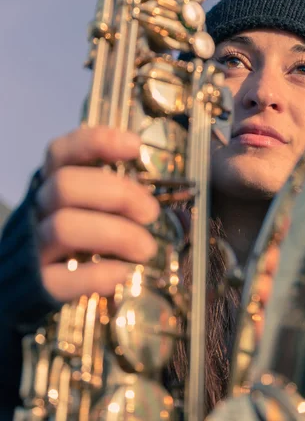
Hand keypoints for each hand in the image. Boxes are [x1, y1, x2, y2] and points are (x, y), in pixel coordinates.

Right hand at [35, 126, 159, 301]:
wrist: (27, 285)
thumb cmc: (73, 238)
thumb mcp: (85, 206)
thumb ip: (109, 194)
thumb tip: (154, 193)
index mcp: (51, 184)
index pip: (61, 151)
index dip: (97, 142)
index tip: (135, 146)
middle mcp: (38, 210)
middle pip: (65, 185)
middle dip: (117, 194)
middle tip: (151, 212)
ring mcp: (33, 247)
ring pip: (64, 227)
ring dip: (115, 235)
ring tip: (146, 248)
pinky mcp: (35, 286)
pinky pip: (60, 279)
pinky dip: (97, 275)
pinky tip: (122, 273)